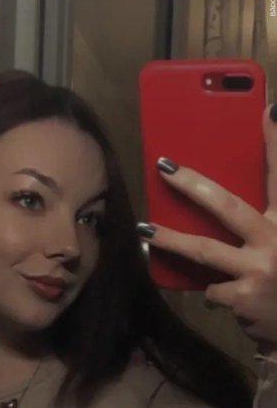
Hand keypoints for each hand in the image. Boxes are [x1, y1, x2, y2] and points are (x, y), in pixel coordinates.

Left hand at [137, 105, 276, 354]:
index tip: (268, 110)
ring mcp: (257, 270)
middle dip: (192, 184)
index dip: (276, 144)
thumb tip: (240, 207)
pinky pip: (211, 290)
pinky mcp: (241, 298)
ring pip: (203, 250)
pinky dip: (215, 292)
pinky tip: (229, 297)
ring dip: (169, 239)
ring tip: (144, 230)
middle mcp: (275, 241)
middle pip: (227, 206)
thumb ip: (267, 227)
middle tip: (164, 166)